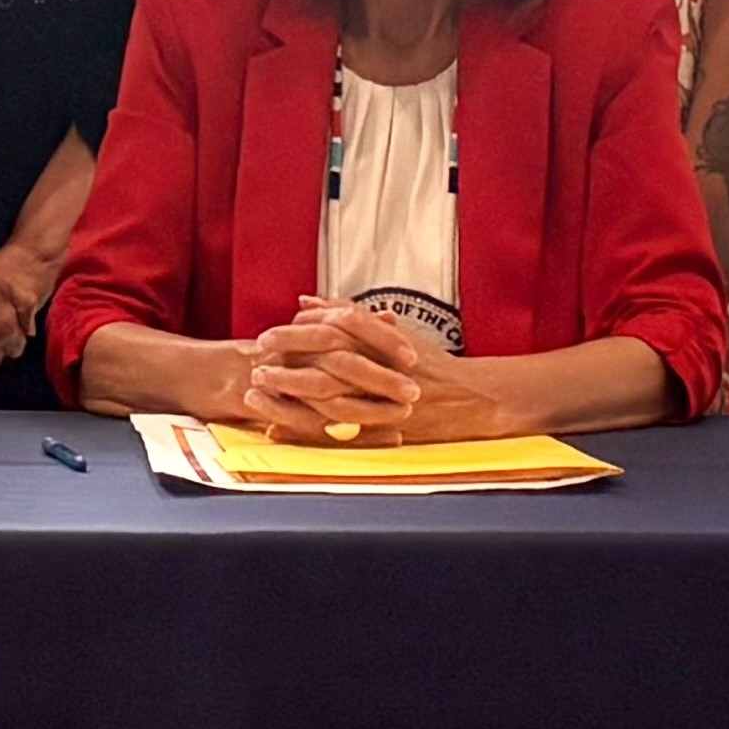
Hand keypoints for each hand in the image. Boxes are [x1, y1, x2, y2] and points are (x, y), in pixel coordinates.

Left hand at [236, 299, 510, 446]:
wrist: (472, 399)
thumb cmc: (432, 364)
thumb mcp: (395, 333)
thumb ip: (350, 315)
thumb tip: (305, 300)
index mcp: (384, 339)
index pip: (335, 326)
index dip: (298, 329)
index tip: (270, 333)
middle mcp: (384, 364)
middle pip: (327, 354)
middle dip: (288, 355)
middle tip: (256, 356)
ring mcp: (384, 397)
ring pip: (329, 392)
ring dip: (290, 390)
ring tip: (259, 388)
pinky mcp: (384, 427)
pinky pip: (338, 429)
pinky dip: (305, 428)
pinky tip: (277, 428)